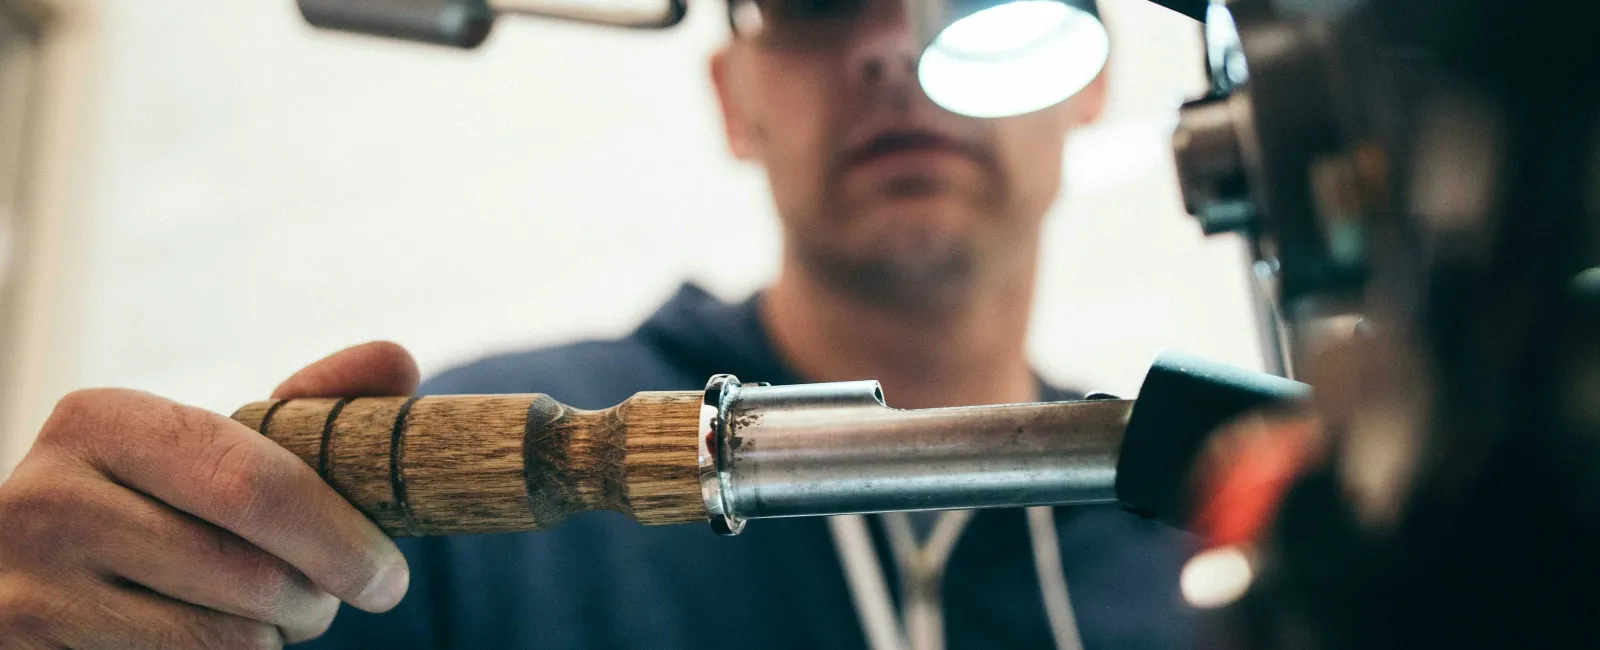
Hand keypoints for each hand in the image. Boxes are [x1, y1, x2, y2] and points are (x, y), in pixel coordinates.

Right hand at [0, 342, 420, 647]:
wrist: (38, 570)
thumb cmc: (160, 501)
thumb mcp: (216, 444)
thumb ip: (310, 406)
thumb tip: (396, 362)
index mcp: (101, 421)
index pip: (255, 484)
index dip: (339, 538)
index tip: (389, 578)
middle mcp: (47, 498)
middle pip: (249, 573)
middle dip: (315, 598)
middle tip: (329, 600)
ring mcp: (28, 586)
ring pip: (222, 639)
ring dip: (271, 637)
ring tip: (261, 613)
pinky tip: (204, 635)